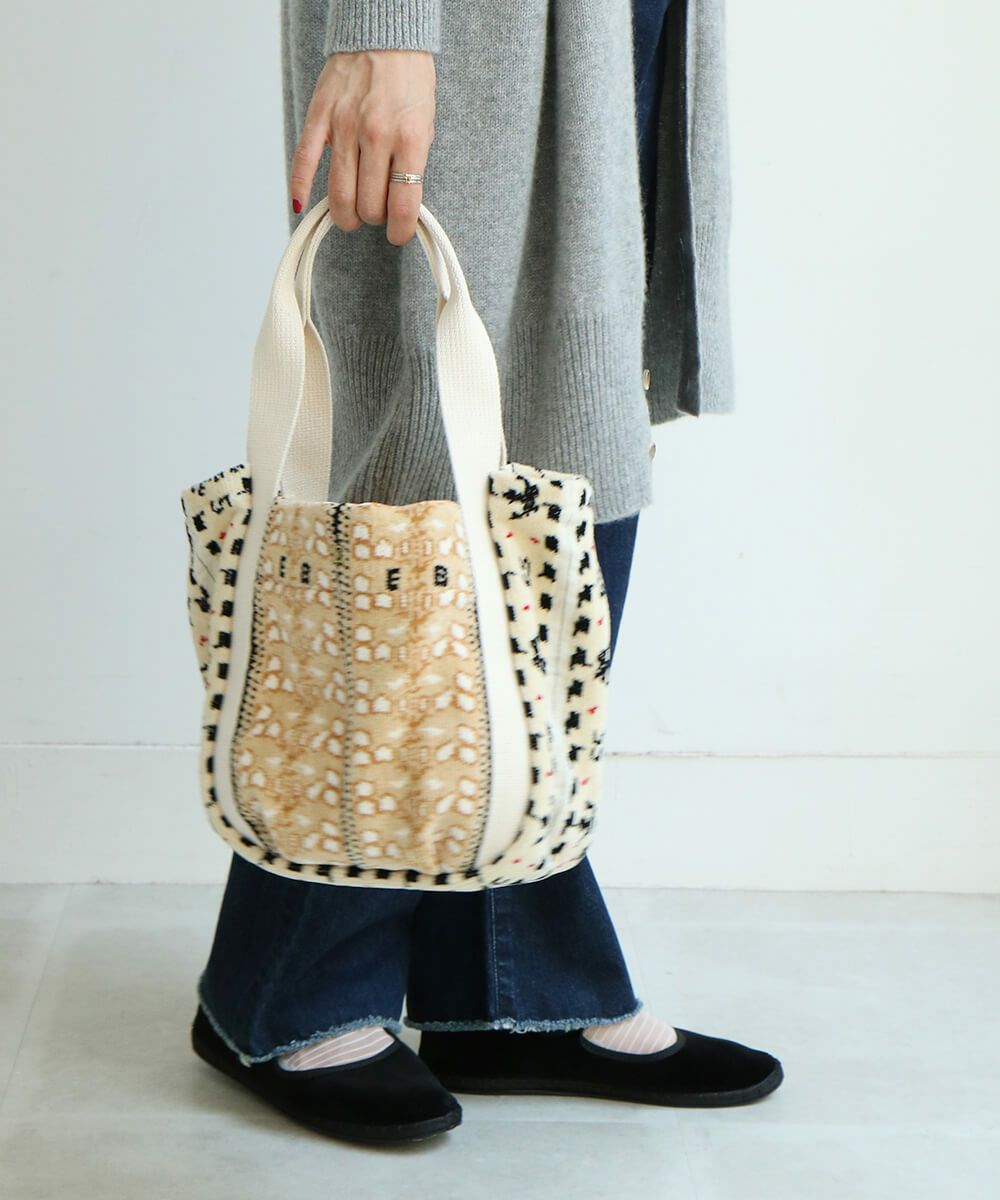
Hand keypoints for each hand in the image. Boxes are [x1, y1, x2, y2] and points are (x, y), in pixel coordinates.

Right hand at [289, 49, 435, 245]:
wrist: (384, 33)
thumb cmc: (409, 80)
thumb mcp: (426, 124)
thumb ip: (413, 165)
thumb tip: (401, 206)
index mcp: (409, 137)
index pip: (403, 205)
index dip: (401, 230)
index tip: (399, 234)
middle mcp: (376, 134)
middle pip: (368, 206)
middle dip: (374, 219)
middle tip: (377, 212)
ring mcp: (344, 125)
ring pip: (339, 195)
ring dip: (346, 215)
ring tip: (352, 214)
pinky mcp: (319, 116)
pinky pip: (304, 162)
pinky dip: (299, 190)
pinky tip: (302, 205)